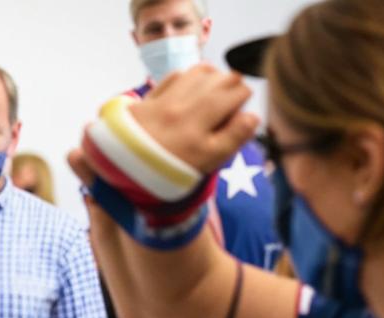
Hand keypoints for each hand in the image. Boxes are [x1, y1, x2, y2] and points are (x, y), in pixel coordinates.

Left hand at [132, 64, 259, 174]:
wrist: (130, 179)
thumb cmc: (174, 172)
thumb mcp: (208, 163)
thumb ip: (233, 139)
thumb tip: (252, 117)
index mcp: (198, 129)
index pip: (230, 97)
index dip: (243, 93)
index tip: (246, 95)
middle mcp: (179, 112)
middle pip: (213, 82)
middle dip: (229, 80)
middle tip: (236, 85)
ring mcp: (160, 105)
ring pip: (192, 75)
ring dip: (210, 73)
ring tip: (217, 80)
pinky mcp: (143, 103)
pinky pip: (169, 79)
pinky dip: (185, 75)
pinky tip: (191, 80)